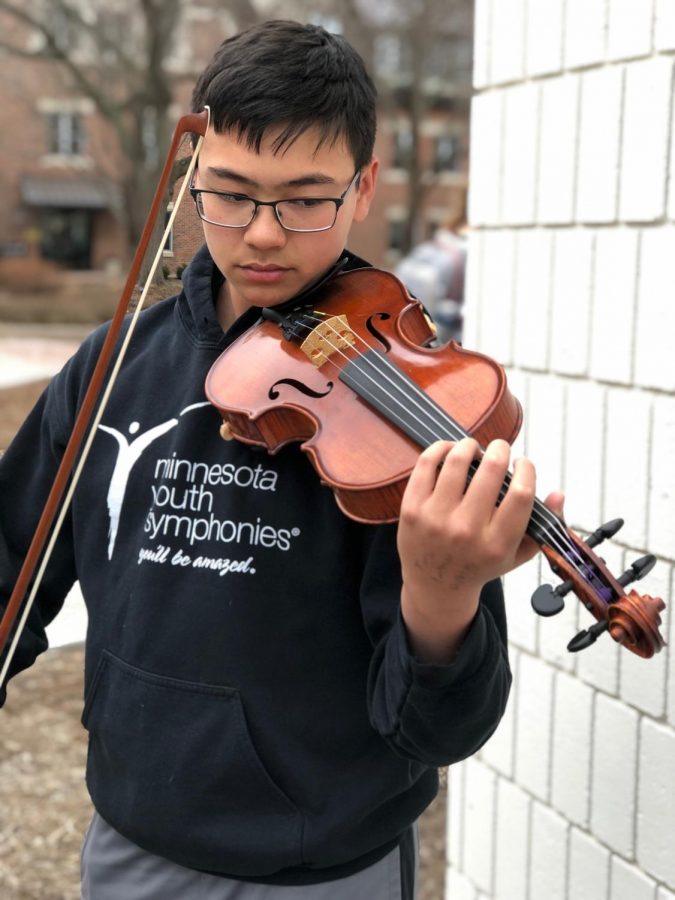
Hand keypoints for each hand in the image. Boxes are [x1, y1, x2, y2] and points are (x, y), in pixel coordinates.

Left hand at [397, 437, 563, 661]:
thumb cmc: (480, 565)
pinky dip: (441, 449)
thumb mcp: (517, 554)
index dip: (526, 469)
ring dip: (470, 446)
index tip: (523, 464)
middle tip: (500, 448)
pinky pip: (426, 465)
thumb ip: (542, 526)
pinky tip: (450, 450)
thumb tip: (559, 493)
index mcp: (497, 543)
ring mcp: (436, 519)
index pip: (521, 494)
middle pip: (491, 471)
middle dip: (500, 449)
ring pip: (456, 461)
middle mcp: (466, 531)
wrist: (436, 586)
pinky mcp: (411, 509)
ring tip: (474, 449)